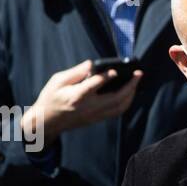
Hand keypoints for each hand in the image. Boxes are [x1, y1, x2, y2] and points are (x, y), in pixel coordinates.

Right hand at [23, 59, 142, 138]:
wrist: (47, 122)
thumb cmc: (51, 98)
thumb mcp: (58, 80)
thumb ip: (76, 72)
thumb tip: (92, 63)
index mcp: (76, 96)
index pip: (94, 86)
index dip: (106, 77)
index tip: (115, 70)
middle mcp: (88, 107)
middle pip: (115, 99)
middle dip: (130, 86)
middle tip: (139, 73)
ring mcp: (94, 115)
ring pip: (119, 107)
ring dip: (131, 95)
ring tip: (136, 82)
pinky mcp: (97, 119)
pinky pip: (116, 112)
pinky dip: (126, 102)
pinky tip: (129, 93)